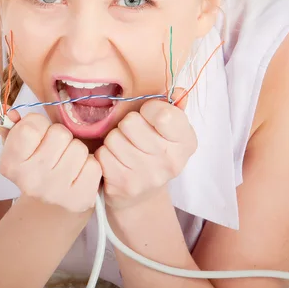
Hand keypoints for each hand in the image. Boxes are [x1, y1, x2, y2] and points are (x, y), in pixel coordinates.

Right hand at [0, 107, 102, 212]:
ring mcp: (56, 192)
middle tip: (55, 150)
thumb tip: (7, 112)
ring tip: (66, 161)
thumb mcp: (17, 146)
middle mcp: (30, 181)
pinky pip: (94, 166)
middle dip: (60, 136)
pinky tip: (78, 173)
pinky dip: (89, 165)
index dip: (39, 124)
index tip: (38, 135)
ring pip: (79, 148)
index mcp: (11, 165)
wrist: (49, 206)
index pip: (31, 127)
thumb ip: (11, 124)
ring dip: (75, 150)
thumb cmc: (35, 165)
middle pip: (60, 134)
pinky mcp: (80, 199)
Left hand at [94, 89, 196, 210]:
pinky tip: (115, 162)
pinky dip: (104, 155)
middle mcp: (170, 161)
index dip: (149, 109)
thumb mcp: (170, 129)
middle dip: (127, 125)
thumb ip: (172, 106)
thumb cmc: (154, 151)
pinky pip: (102, 155)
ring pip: (113, 138)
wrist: (143, 196)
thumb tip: (177, 91)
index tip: (148, 116)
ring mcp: (147, 176)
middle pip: (130, 122)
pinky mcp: (123, 185)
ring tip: (124, 149)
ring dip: (114, 140)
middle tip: (133, 136)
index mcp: (185, 142)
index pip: (162, 114)